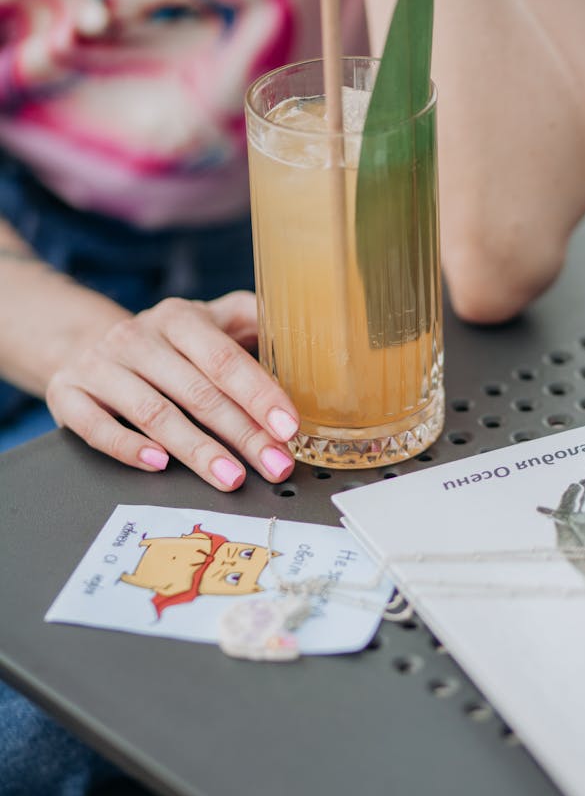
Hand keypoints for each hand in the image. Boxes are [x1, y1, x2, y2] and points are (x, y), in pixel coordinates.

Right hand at [45, 291, 298, 490]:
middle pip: (197, 392)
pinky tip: (159, 465)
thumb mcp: (208, 320)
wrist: (82, 340)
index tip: (288, 426)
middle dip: (242, 433)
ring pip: (154, 413)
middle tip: (275, 465)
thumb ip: (251, 321)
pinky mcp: (68, 394)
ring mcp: (100, 367)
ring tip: (231, 477)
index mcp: (179, 318)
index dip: (259, 393)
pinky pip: (97, 427)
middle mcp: (138, 338)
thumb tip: (305, 333)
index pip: (224, 358)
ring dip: (196, 450)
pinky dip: (128, 448)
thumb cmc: (165, 343)